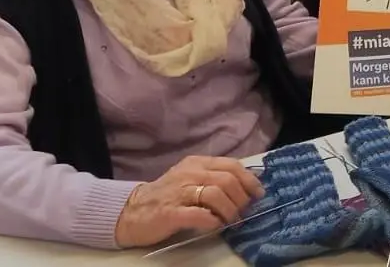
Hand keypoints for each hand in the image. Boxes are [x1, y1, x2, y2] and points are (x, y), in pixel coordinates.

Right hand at [114, 155, 263, 248]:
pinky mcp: (170, 213)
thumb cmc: (167, 196)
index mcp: (196, 163)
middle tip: (242, 211)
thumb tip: (246, 188)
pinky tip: (214, 225)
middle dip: (241, 198)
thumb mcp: (191, 178)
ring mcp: (179, 192)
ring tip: (230, 220)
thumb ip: (214, 178)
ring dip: (230, 210)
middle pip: (227, 180)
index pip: (232, 165)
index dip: (249, 180)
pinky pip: (199, 214)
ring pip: (216, 194)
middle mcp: (189, 173)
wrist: (132, 212)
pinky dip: (212, 221)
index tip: (258, 194)